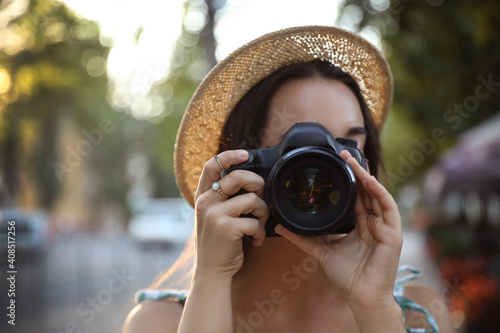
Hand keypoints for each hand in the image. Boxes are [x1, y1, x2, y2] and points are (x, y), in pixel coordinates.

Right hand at [194, 150, 269, 278]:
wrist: (211, 271)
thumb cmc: (218, 242)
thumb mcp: (213, 216)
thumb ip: (223, 198)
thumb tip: (250, 179)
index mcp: (203, 196)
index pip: (212, 165)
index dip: (229, 155)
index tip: (245, 154)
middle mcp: (206, 202)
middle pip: (239, 177)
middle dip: (258, 185)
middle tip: (260, 198)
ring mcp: (215, 214)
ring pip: (252, 199)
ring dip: (263, 212)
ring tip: (259, 223)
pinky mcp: (227, 228)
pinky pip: (255, 222)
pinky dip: (260, 232)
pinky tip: (256, 240)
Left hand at [275, 150, 402, 309]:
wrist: (361, 296)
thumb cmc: (347, 276)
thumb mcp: (322, 251)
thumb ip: (302, 238)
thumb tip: (280, 227)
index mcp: (360, 225)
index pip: (355, 196)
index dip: (348, 180)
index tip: (336, 164)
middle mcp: (373, 222)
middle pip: (366, 191)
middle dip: (356, 171)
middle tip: (344, 153)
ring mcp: (384, 226)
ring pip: (377, 194)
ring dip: (366, 176)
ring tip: (353, 160)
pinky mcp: (393, 233)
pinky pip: (388, 207)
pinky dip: (379, 192)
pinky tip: (368, 180)